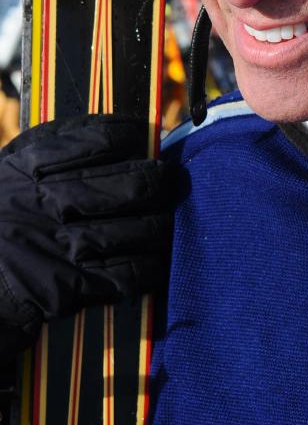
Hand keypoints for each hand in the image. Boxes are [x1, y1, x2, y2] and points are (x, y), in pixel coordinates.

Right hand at [0, 115, 172, 359]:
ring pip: (130, 230)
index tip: (148, 137)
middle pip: (125, 184)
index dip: (133, 136)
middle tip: (174, 181)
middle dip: (158, 182)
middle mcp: (44, 202)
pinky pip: (122, 274)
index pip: (99, 140)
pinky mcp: (63, 289)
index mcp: (28, 167)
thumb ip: (49, 157)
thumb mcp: (7, 178)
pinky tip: (157, 262)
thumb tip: (112, 139)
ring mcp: (55, 246)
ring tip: (170, 222)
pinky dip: (148, 267)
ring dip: (159, 227)